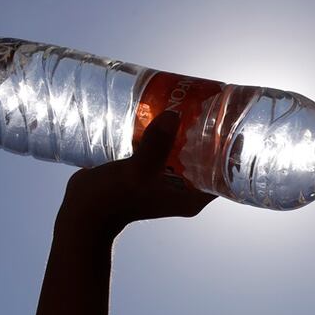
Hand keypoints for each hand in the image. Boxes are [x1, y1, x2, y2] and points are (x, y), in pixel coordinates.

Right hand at [58, 109, 216, 236]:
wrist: (82, 214)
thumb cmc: (111, 200)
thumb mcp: (136, 172)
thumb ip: (155, 146)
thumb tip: (174, 116)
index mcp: (192, 197)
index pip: (224, 171)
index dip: (231, 147)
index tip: (232, 120)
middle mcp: (184, 190)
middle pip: (206, 157)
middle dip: (208, 132)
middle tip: (208, 102)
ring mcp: (166, 182)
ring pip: (184, 151)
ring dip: (186, 130)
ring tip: (187, 100)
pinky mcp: (149, 173)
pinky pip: (165, 150)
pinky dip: (166, 134)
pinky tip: (162, 111)